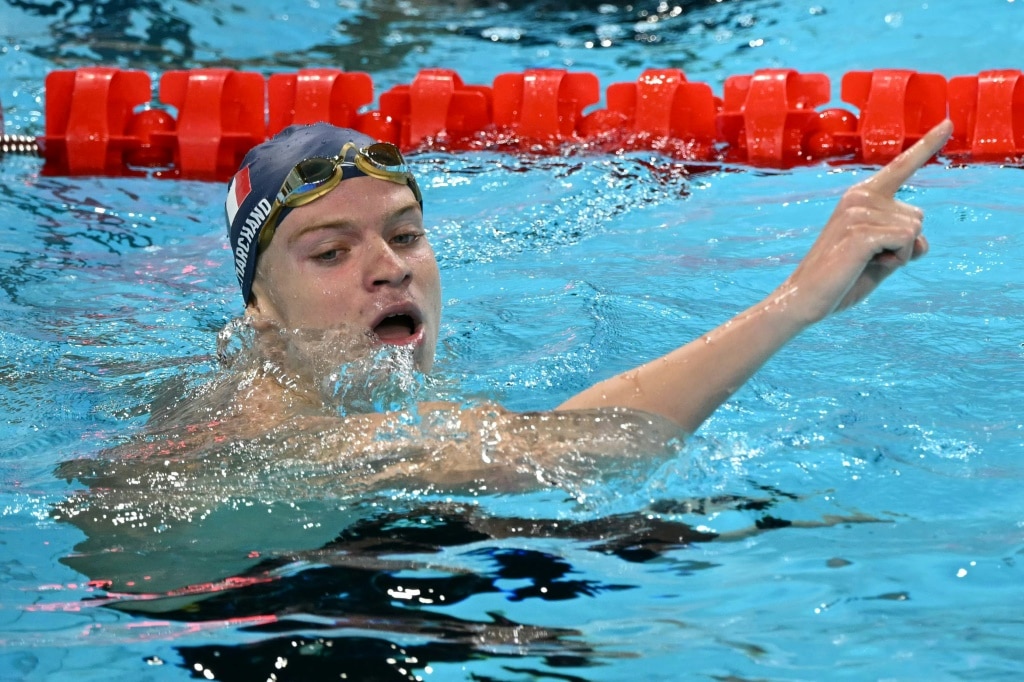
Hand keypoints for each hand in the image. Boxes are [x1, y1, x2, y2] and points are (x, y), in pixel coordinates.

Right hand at [779, 119, 952, 323]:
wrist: (804, 299)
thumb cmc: (841, 279)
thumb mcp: (880, 256)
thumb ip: (903, 243)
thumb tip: (921, 241)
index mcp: (861, 196)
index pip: (901, 167)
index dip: (927, 145)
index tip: (948, 123)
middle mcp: (859, 196)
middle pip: (917, 217)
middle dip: (905, 246)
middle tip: (869, 260)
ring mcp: (859, 212)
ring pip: (914, 231)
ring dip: (899, 256)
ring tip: (864, 263)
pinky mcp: (862, 231)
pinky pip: (908, 242)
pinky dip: (896, 260)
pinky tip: (867, 265)